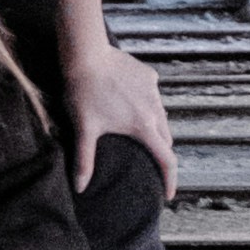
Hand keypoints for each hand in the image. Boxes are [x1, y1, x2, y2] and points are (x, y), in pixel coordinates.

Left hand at [62, 35, 177, 194]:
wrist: (86, 54)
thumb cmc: (83, 93)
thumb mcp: (84, 129)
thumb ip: (84, 161)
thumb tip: (80, 188)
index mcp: (143, 126)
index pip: (166, 159)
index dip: (170, 180)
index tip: (168, 195)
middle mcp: (154, 108)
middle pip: (166, 139)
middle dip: (160, 154)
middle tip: (148, 165)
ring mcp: (153, 90)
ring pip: (161, 117)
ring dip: (154, 129)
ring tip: (139, 136)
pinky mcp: (148, 75)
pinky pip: (153, 96)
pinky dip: (147, 105)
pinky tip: (131, 105)